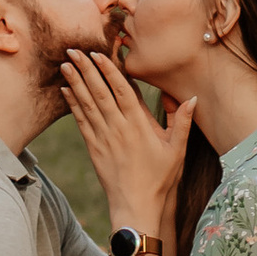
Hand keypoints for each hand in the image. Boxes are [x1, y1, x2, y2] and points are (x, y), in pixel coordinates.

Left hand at [60, 42, 188, 239]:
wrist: (136, 206)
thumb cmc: (160, 179)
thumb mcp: (177, 150)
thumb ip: (181, 122)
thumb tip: (192, 98)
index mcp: (138, 125)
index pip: (122, 90)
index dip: (109, 70)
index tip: (98, 53)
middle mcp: (118, 128)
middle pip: (100, 92)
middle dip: (86, 69)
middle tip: (74, 49)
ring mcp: (103, 138)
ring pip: (87, 104)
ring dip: (75, 82)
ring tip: (65, 63)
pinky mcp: (93, 149)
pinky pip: (81, 122)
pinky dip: (73, 105)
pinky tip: (65, 90)